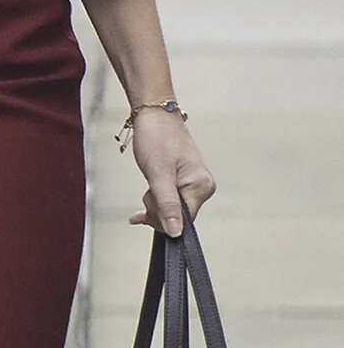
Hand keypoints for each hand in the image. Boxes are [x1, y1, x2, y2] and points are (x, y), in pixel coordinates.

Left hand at [127, 107, 213, 236]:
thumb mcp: (157, 173)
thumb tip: (175, 233)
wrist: (153, 114)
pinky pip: (170, 198)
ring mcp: (195, 183)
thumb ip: (166, 204)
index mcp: (201, 186)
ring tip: (149, 180)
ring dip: (154, 201)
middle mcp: (203, 187)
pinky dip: (157, 197)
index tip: (143, 210)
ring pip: (171, 208)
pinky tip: (148, 194)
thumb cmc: (156, 138)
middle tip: (147, 189)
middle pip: (176, 216)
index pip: (182, 221)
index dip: (161, 218)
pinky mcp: (185, 180)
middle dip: (156, 208)